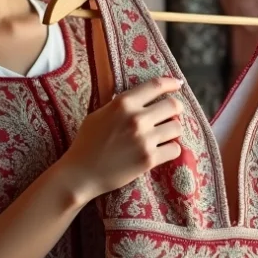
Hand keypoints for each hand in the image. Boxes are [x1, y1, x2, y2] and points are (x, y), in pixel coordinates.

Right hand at [60, 76, 184, 200]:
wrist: (80, 174)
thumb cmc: (86, 143)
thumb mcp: (98, 115)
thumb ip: (120, 106)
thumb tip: (139, 98)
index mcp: (123, 103)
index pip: (156, 85)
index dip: (171, 83)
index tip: (177, 84)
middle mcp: (136, 118)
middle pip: (173, 106)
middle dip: (176, 109)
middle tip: (172, 114)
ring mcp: (144, 139)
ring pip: (177, 127)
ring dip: (173, 130)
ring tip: (165, 134)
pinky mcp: (149, 159)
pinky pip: (175, 149)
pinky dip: (171, 149)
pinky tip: (162, 151)